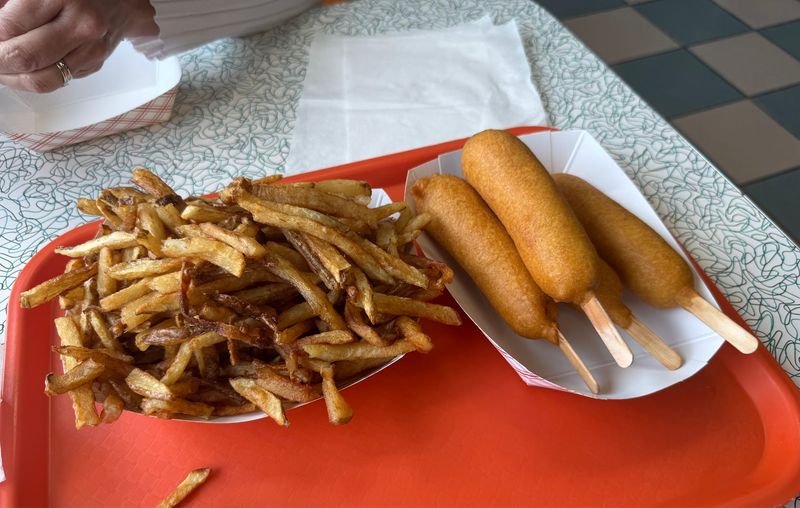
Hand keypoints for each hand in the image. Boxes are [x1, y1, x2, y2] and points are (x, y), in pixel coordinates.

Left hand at [0, 0, 157, 92]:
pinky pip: (58, 82)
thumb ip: (9, 4)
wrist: (121, 1)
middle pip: (25, 58)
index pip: (9, 28)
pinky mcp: (94, 65)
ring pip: (41, 81)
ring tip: (4, 68)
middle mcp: (81, 25)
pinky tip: (28, 66)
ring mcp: (91, 49)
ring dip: (13, 79)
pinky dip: (35, 77)